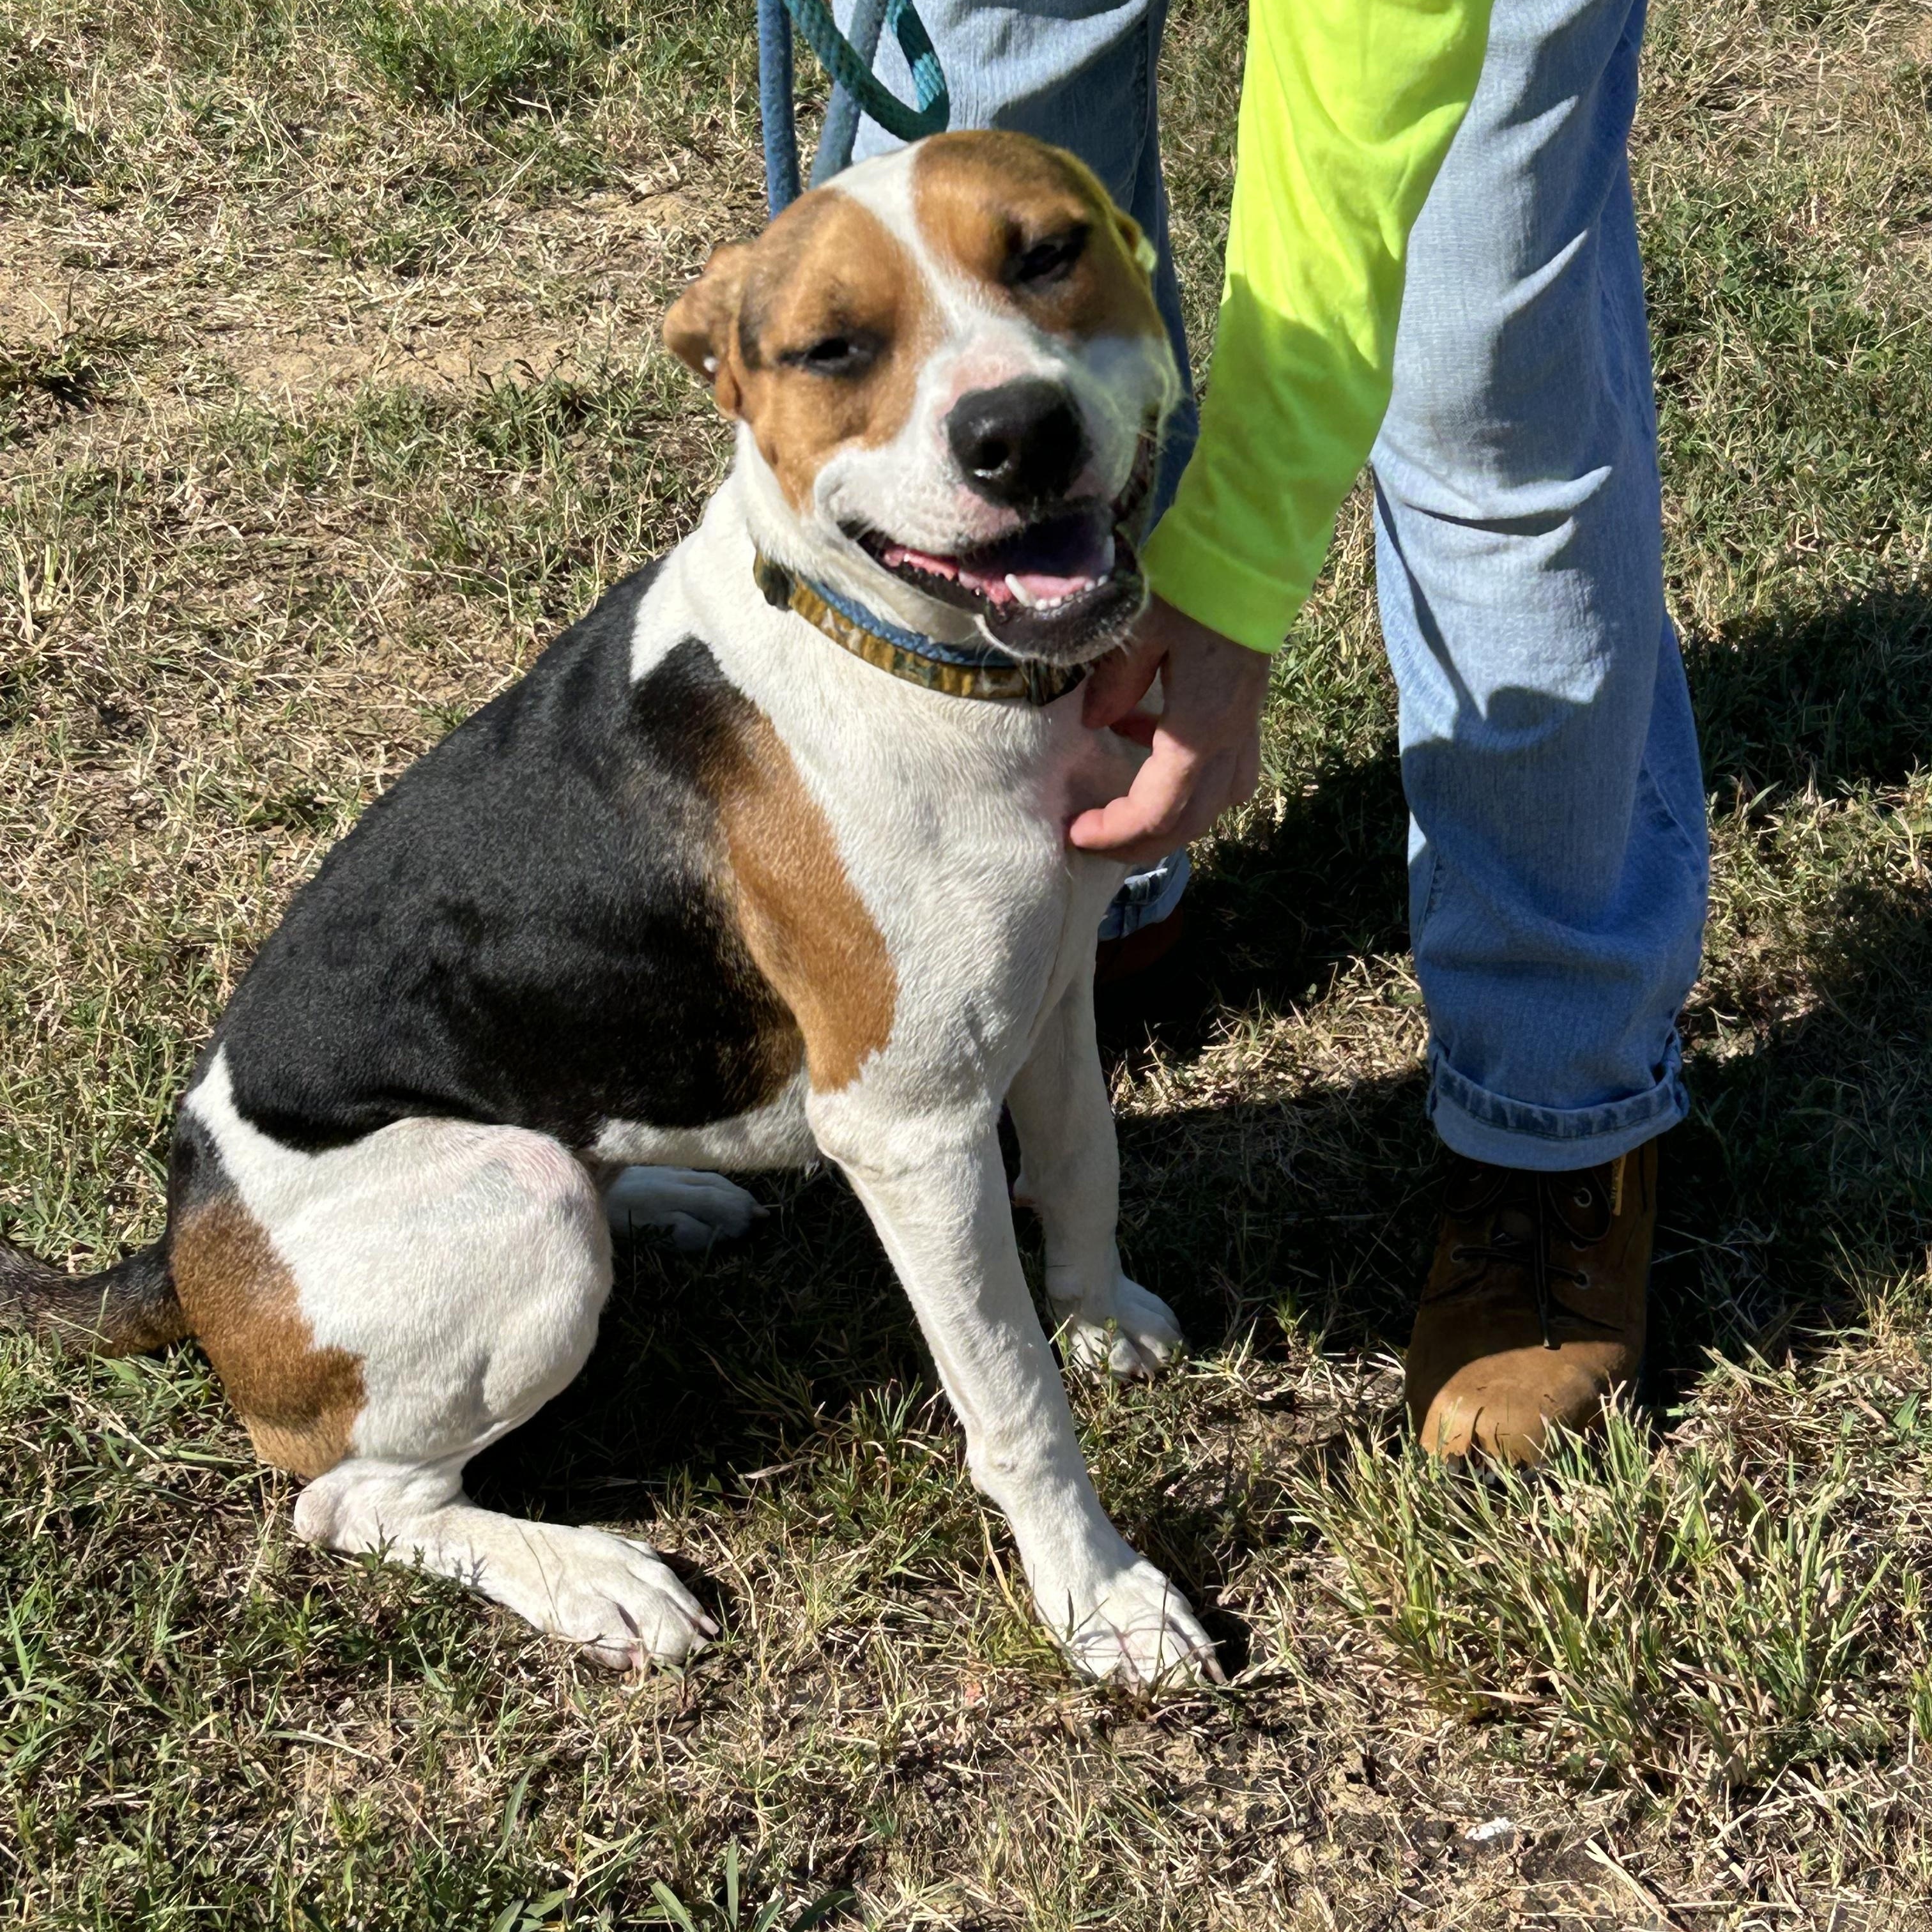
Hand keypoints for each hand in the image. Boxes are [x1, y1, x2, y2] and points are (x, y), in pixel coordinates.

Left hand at [1068, 595, 1271, 866]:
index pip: (1157, 811)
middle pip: (1190, 823)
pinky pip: (1227, 770)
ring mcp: (1244, 727)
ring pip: (1216, 803)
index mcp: (1199, 730)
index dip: (1115, 834)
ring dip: (1170, 818)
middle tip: (1093, 839)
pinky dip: (1187, 778)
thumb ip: (1114, 685)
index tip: (1075, 832)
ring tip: (1121, 807)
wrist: (1251, 552)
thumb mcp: (1138, 631)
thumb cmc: (1194, 585)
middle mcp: (1228, 740)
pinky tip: (1144, 738)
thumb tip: (1093, 722)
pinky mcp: (1247, 710)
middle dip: (1139, 843)